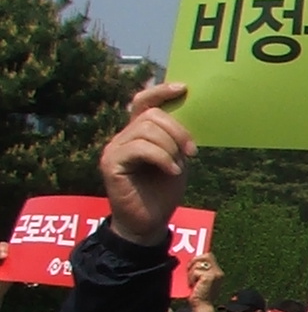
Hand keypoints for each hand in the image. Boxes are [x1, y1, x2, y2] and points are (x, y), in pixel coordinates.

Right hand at [98, 83, 195, 247]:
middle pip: (151, 115)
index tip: (183, 88)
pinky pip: (140, 148)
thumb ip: (176, 137)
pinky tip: (171, 171)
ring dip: (170, 146)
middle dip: (177, 130)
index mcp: (138, 133)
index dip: (160, 91)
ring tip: (178, 165)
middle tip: (192, 152)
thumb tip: (190, 113)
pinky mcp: (111, 164)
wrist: (149, 223)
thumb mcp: (176, 158)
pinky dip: (162, 158)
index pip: (142, 102)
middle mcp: (123, 137)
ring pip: (146, 130)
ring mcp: (114, 149)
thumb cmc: (163, 191)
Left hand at [188, 253, 225, 311]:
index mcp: (217, 272)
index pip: (209, 256)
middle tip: (190, 270)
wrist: (201, 306)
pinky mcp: (209, 277)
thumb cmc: (199, 295)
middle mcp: (218, 272)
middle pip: (206, 255)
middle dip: (195, 261)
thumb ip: (200, 270)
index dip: (200, 257)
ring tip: (193, 282)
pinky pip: (196, 271)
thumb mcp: (200, 280)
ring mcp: (215, 274)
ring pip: (199, 263)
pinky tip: (193, 285)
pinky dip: (191, 278)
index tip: (192, 262)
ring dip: (191, 272)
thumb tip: (191, 262)